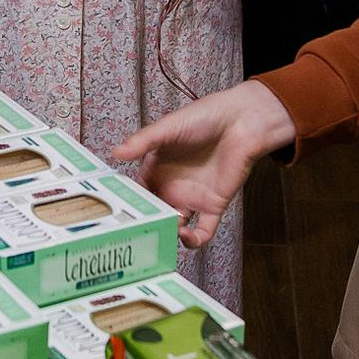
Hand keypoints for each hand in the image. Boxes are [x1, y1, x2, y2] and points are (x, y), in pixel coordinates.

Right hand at [110, 79, 295, 245]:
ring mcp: (193, 198)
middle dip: (146, 224)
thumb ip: (143, 141)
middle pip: (154, 213)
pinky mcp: (214, 206)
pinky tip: (185, 238)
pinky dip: (194, 241)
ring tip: (160, 234)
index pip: (137, 191)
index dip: (128, 202)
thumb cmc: (205, 117)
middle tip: (137, 232)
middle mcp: (172, 186)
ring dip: (167, 235)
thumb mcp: (168, 127)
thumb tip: (116, 153)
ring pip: (175, 225)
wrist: (242, 121)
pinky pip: (203, 231)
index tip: (117, 213)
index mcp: (157, 168)